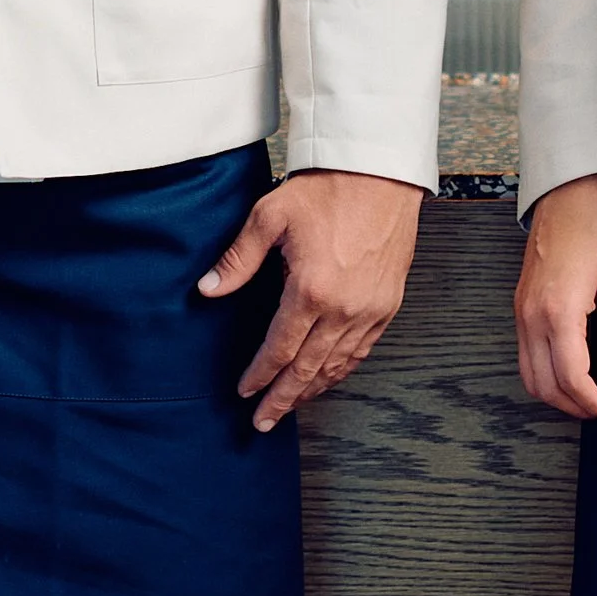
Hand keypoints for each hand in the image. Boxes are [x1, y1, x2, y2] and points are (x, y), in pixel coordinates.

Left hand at [199, 169, 421, 433]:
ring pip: (337, 365)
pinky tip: (328, 377)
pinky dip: (342, 370)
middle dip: (284, 399)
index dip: (260, 375)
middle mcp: (344, 308)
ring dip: (312, 390)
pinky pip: (362, 349)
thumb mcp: (270, 216)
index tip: (244, 393)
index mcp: (311, 290)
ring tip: (291, 407)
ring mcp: (371, 309)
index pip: (279, 349)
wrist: (381, 172)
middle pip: (308, 369)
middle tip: (263, 423)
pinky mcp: (388, 304)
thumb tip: (208, 290)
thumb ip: (238, 260)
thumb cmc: (326, 189)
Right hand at [516, 173, 596, 423]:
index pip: (572, 377)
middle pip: (545, 385)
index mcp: (559, 312)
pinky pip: (525, 357)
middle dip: (575, 406)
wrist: (565, 199)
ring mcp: (521, 314)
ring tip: (589, 396)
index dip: (594, 403)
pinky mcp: (519, 309)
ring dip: (557, 395)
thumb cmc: (596, 234)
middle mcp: (532, 318)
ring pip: (529, 377)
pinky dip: (545, 376)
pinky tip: (572, 372)